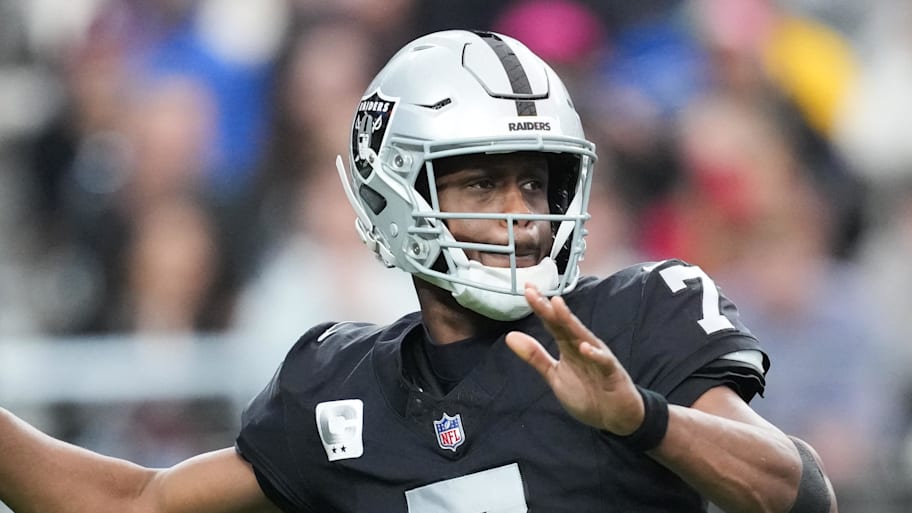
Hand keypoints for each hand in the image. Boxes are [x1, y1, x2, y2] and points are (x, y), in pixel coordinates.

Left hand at [505, 284, 644, 435]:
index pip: (551, 323)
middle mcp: (582, 345)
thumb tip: (510, 336)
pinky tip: (584, 347)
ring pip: (583, 336)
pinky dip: (595, 354)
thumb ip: (535, 356)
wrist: (616, 416)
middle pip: (564, 324)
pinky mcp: (611, 373)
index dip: (539, 307)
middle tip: (533, 290)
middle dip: (549, 307)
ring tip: (557, 305)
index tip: (526, 289)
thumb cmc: (587, 392)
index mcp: (568, 346)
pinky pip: (603, 362)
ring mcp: (598, 357)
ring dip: (570, 321)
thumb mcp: (555, 375)